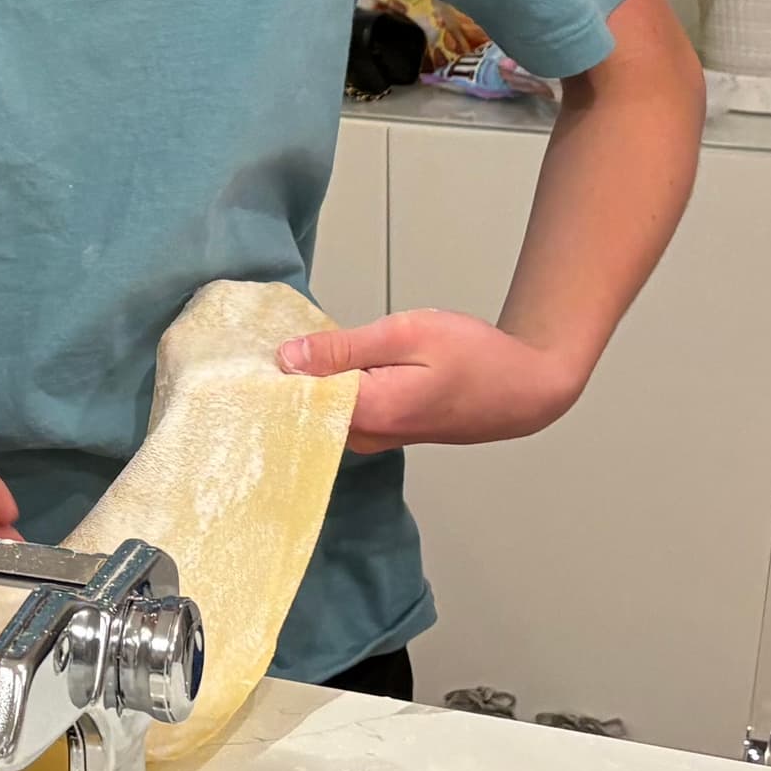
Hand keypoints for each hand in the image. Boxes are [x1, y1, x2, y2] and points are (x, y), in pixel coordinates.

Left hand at [280, 310, 584, 452]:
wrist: (526, 388)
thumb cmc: (477, 358)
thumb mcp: (407, 333)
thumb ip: (344, 347)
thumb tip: (287, 358)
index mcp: (369, 414)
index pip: (295, 406)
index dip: (268, 379)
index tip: (243, 358)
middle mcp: (367, 436)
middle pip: (305, 410)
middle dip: (285, 378)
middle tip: (266, 343)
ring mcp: (377, 437)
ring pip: (324, 409)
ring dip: (310, 381)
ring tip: (297, 347)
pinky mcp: (386, 431)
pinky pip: (343, 409)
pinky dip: (332, 387)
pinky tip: (330, 361)